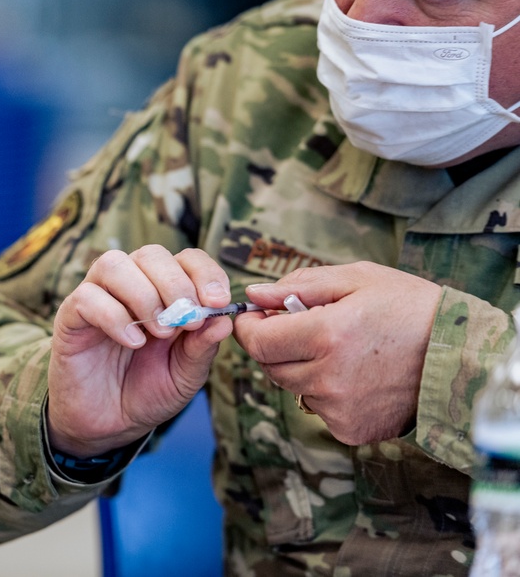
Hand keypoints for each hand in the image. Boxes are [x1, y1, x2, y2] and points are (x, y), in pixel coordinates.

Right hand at [48, 245, 233, 456]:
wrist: (109, 425)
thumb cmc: (148, 392)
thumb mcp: (185, 375)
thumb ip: (202, 348)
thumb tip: (224, 320)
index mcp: (164, 292)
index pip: (186, 259)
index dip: (205, 273)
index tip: (217, 302)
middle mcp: (131, 286)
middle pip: (151, 254)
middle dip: (176, 283)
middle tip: (188, 320)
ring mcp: (98, 297)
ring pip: (114, 264)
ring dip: (144, 295)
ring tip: (160, 333)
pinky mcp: (71, 315)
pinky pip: (87, 297)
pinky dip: (115, 317)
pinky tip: (133, 343)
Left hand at [234, 261, 440, 444]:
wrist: (459, 356)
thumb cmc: (409, 308)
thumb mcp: (357, 279)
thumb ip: (299, 286)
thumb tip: (254, 294)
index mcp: (326, 335)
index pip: (257, 342)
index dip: (249, 328)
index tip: (256, 317)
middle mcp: (328, 377)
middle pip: (270, 366)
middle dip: (276, 345)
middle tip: (303, 327)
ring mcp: (338, 408)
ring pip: (293, 387)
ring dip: (302, 367)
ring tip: (338, 350)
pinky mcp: (349, 429)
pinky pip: (317, 407)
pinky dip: (325, 391)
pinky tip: (354, 374)